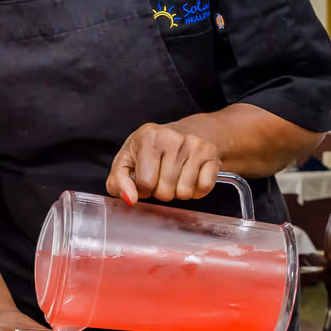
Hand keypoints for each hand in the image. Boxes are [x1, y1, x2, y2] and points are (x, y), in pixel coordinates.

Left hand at [107, 121, 221, 204]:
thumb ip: (118, 182)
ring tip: (176, 177)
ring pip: (184, 192)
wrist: (186, 131)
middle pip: (165, 191)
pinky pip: (204, 187)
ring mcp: (195, 145)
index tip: (146, 179)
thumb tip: (130, 199)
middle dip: (162, 192)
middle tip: (162, 178)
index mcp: (148, 137)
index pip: (145, 182)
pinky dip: (197, 190)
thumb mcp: (126, 161)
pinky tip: (191, 177)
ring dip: (179, 192)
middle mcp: (173, 138)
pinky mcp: (211, 154)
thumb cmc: (151, 149)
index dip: (144, 188)